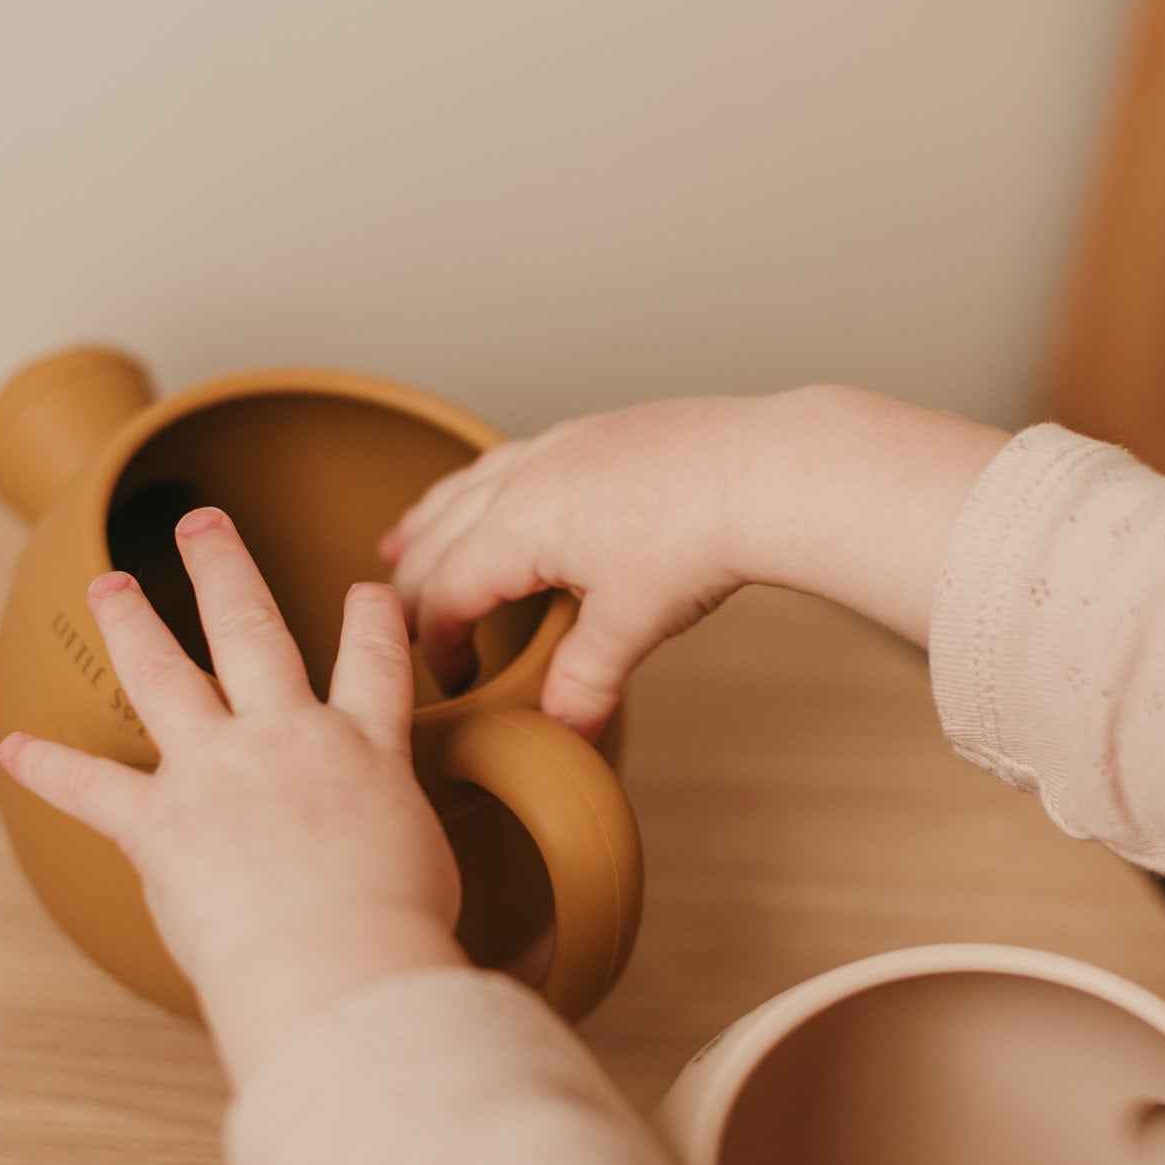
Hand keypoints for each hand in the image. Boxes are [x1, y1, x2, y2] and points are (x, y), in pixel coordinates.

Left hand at [0, 507, 464, 1084]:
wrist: (343, 963)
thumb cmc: (396, 931)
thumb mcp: (428, 864)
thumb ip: (395, 840)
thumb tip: (385, 867)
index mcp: (366, 751)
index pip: (374, 662)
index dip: (370, 620)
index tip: (366, 590)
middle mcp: (289, 740)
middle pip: (253, 631)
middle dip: (223, 571)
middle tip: (202, 527)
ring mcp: (220, 773)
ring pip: (167, 676)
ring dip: (132, 624)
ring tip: (108, 585)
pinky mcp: (162, 823)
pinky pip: (94, 788)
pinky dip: (51, 770)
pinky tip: (16, 749)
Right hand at [381, 387, 1014, 735]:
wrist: (766, 469)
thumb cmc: (700, 537)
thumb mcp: (631, 626)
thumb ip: (585, 682)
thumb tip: (562, 733)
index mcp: (518, 527)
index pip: (445, 593)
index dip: (438, 643)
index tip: (456, 681)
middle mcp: (523, 478)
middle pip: (437, 537)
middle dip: (412, 587)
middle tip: (400, 626)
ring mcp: (556, 447)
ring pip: (464, 487)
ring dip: (426, 523)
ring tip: (398, 542)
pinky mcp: (590, 432)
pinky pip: (508, 459)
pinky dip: (478, 487)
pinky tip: (492, 494)